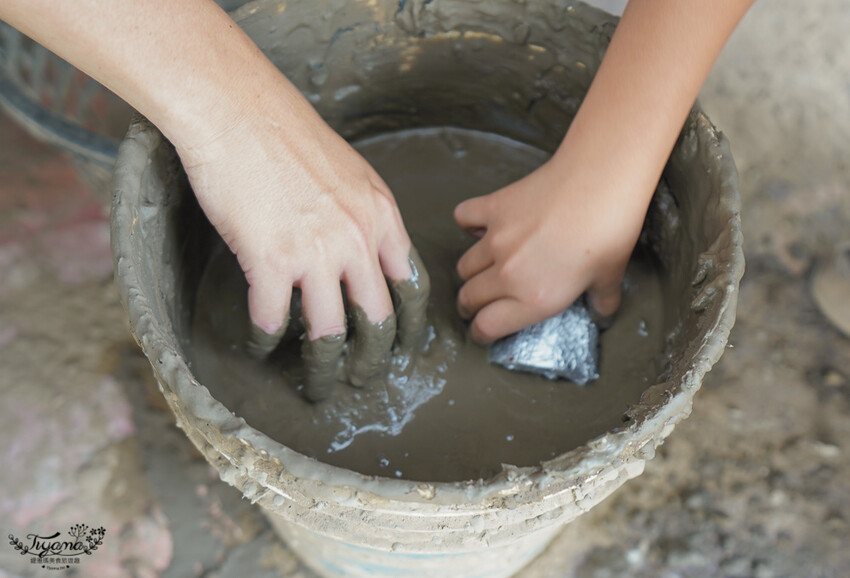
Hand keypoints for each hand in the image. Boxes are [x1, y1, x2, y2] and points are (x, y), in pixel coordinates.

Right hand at [174, 87, 425, 397]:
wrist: (238, 111)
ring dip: (323, 369)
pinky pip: (272, 321)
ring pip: (329, 335)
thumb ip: (365, 215)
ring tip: (317, 386)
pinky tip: (258, 347)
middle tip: (364, 381)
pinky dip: (264, 342)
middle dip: (373, 362)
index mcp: (381, 217)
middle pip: (377, 322)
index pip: (411, 286)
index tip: (404, 348)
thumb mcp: (350, 172)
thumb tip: (366, 250)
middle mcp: (356, 241)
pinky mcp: (269, 262)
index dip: (411, 326)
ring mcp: (315, 254)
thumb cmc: (288, 134)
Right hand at [454, 155, 645, 342]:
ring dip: (471, 272)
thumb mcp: (611, 275)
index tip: (483, 330)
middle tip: (479, 304)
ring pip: (464, 266)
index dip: (482, 333)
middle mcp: (508, 273)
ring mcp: (496, 240)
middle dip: (471, 306)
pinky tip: (482, 226)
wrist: (600, 179)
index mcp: (534, 299)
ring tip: (482, 270)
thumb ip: (603, 300)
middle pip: (468, 298)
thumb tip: (604, 311)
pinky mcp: (493, 208)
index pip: (486, 326)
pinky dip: (468, 224)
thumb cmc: (610, 228)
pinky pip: (464, 219)